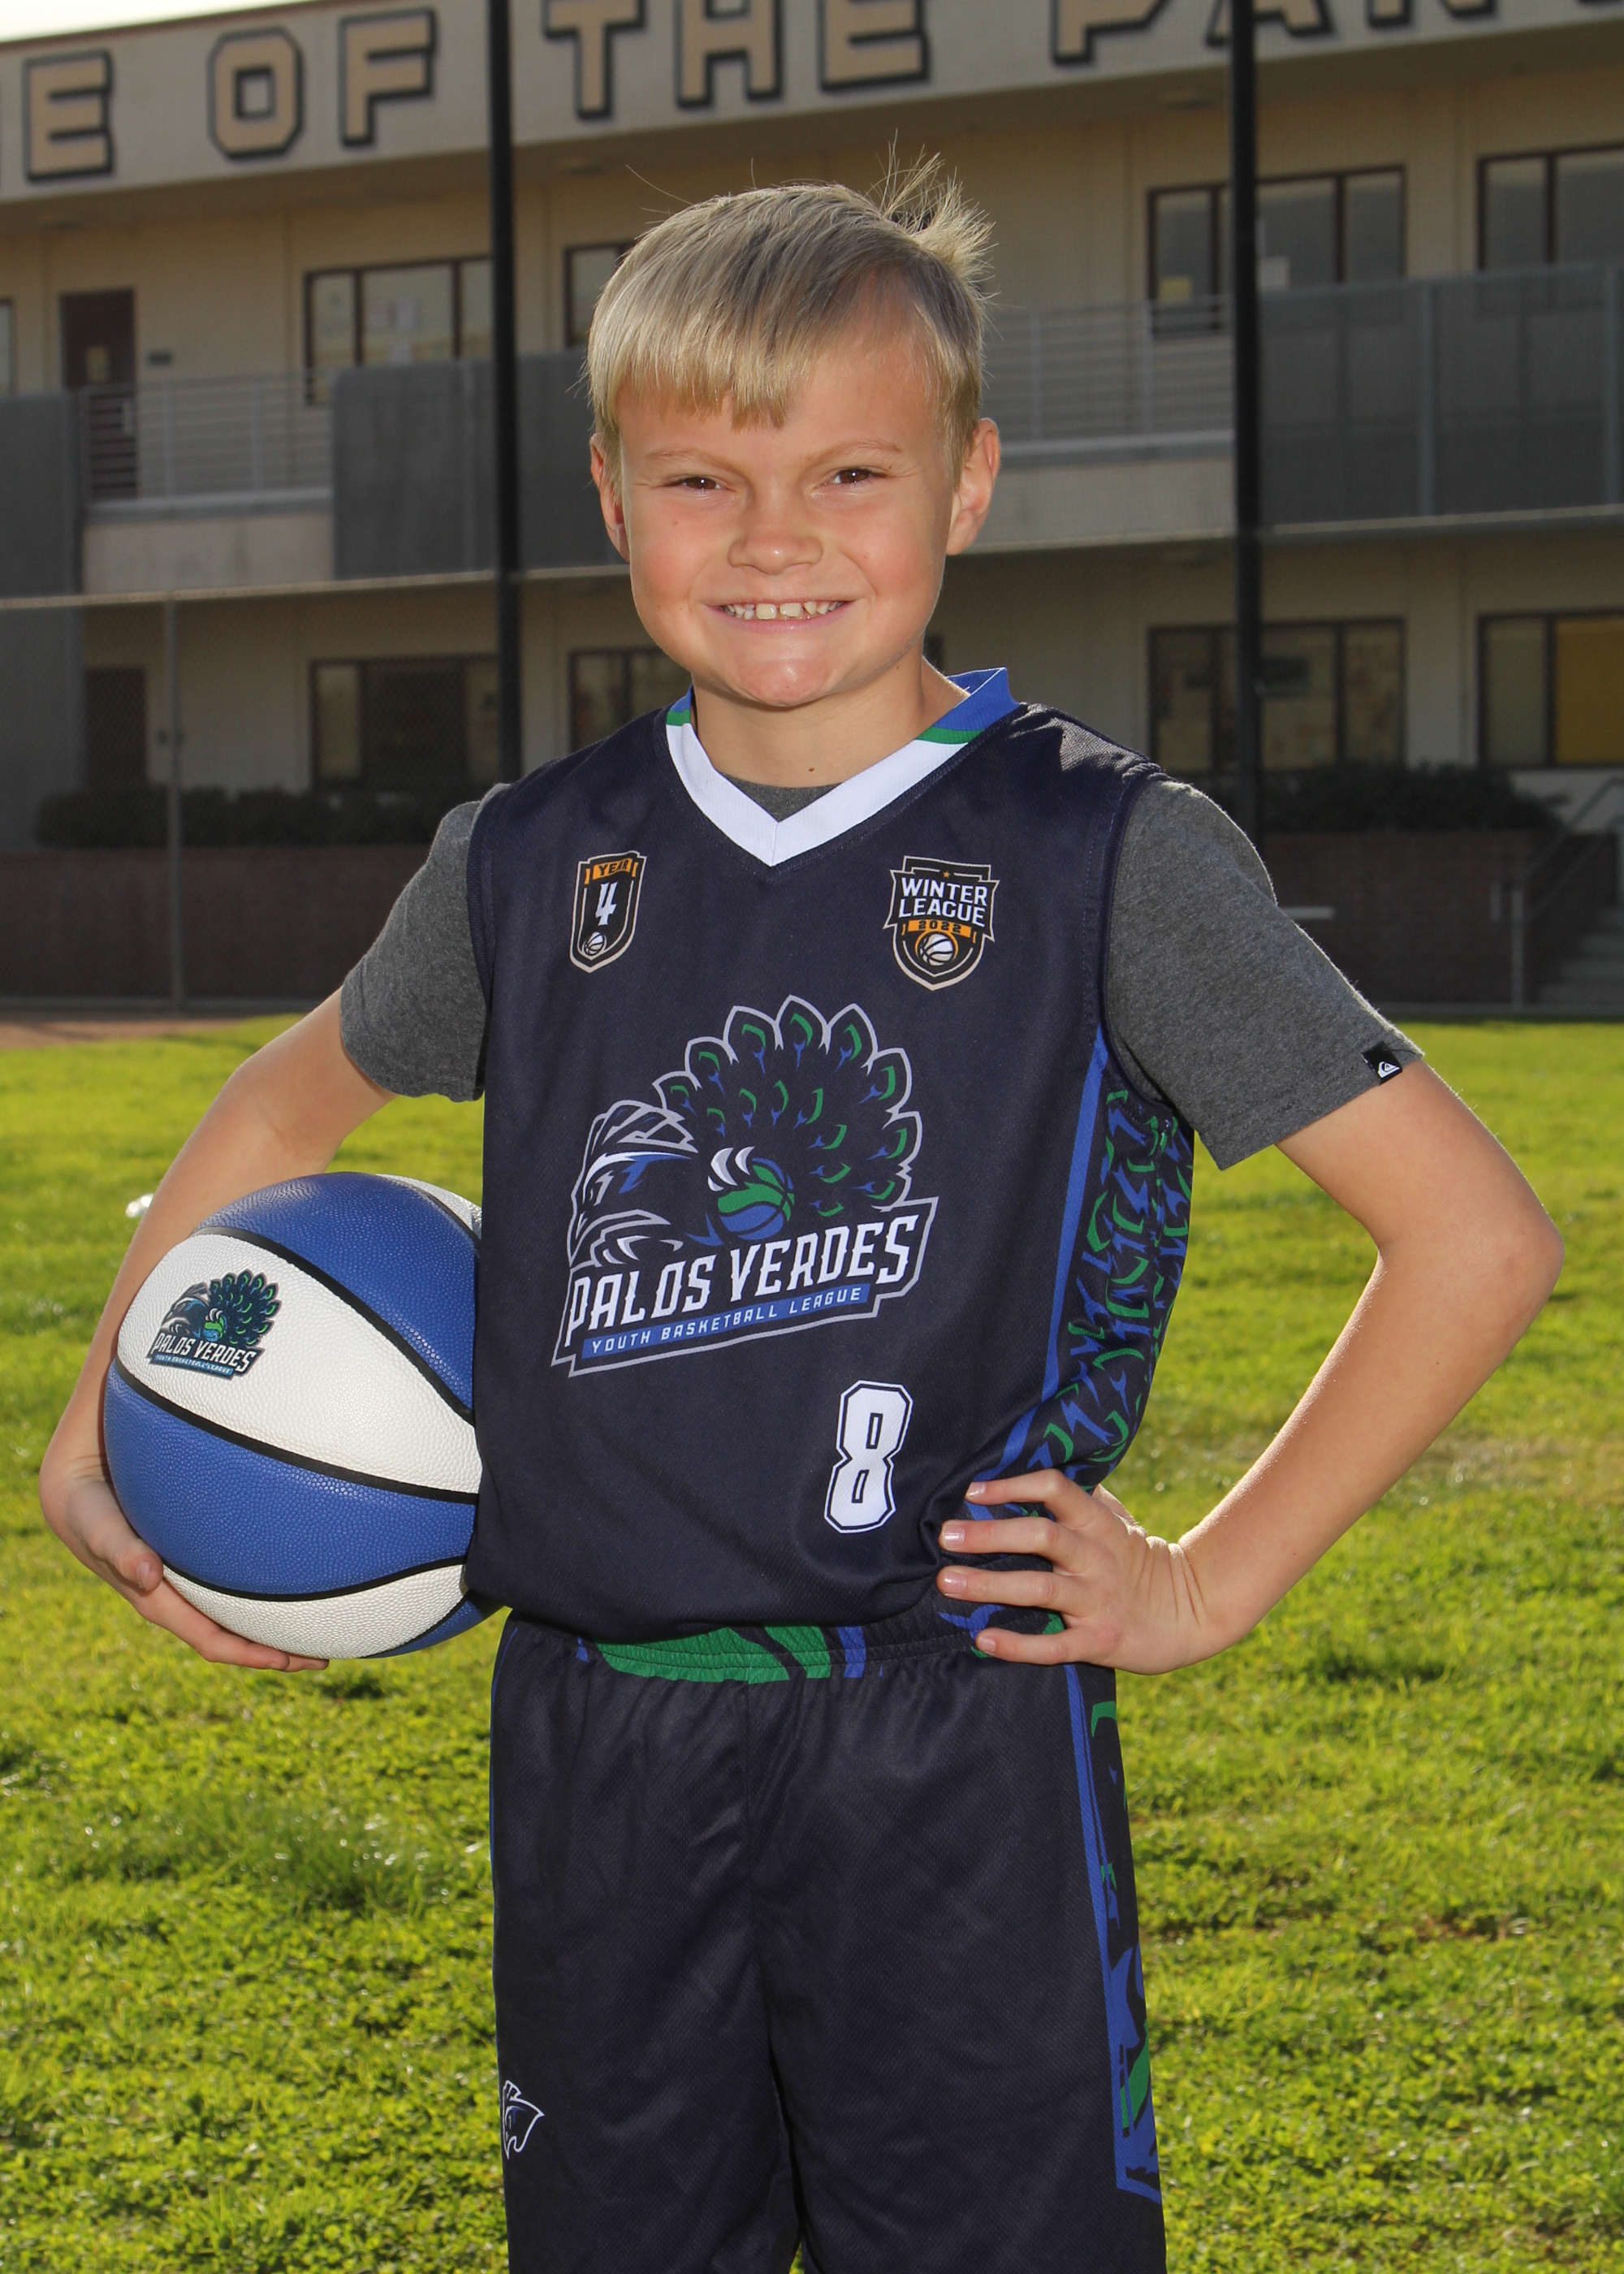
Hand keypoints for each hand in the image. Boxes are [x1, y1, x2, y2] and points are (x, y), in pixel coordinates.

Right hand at [41, 1421, 326, 1672]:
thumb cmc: (81, 1492)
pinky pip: (233, 1571)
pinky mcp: (190, 1548)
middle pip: (229, 1631)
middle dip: (272, 1648)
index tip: (290, 1662)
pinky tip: (299, 1560)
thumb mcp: (91, 1515)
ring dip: (273, 1618)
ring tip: (322, 1621)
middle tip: (324, 1655)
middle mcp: (172, 1591)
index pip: (207, 1637)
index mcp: (152, 1595)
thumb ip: (113, 1542)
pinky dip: (264, 1578)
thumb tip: (146, 1575)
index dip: (248, 1653)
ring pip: (234, 1605)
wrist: (68, 1472)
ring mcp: (182, 1572)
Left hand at [936, 1468, 1216, 1672]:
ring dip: (989, 1585)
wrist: (1191, 1611)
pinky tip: (983, 1639)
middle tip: (945, 1535)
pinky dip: (1018, 1645)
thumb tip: (1034, 1464)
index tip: (972, 1490)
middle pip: (1041, 1537)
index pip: (1056, 1489)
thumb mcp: (1117, 1520)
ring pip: (1039, 1590)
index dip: (1014, 1485)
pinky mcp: (1099, 1641)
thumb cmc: (1139, 1560)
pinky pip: (1054, 1645)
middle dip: (989, 1535)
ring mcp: (1097, 1600)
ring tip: (947, 1581)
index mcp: (1098, 1524)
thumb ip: (1080, 1496)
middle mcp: (1096, 1558)